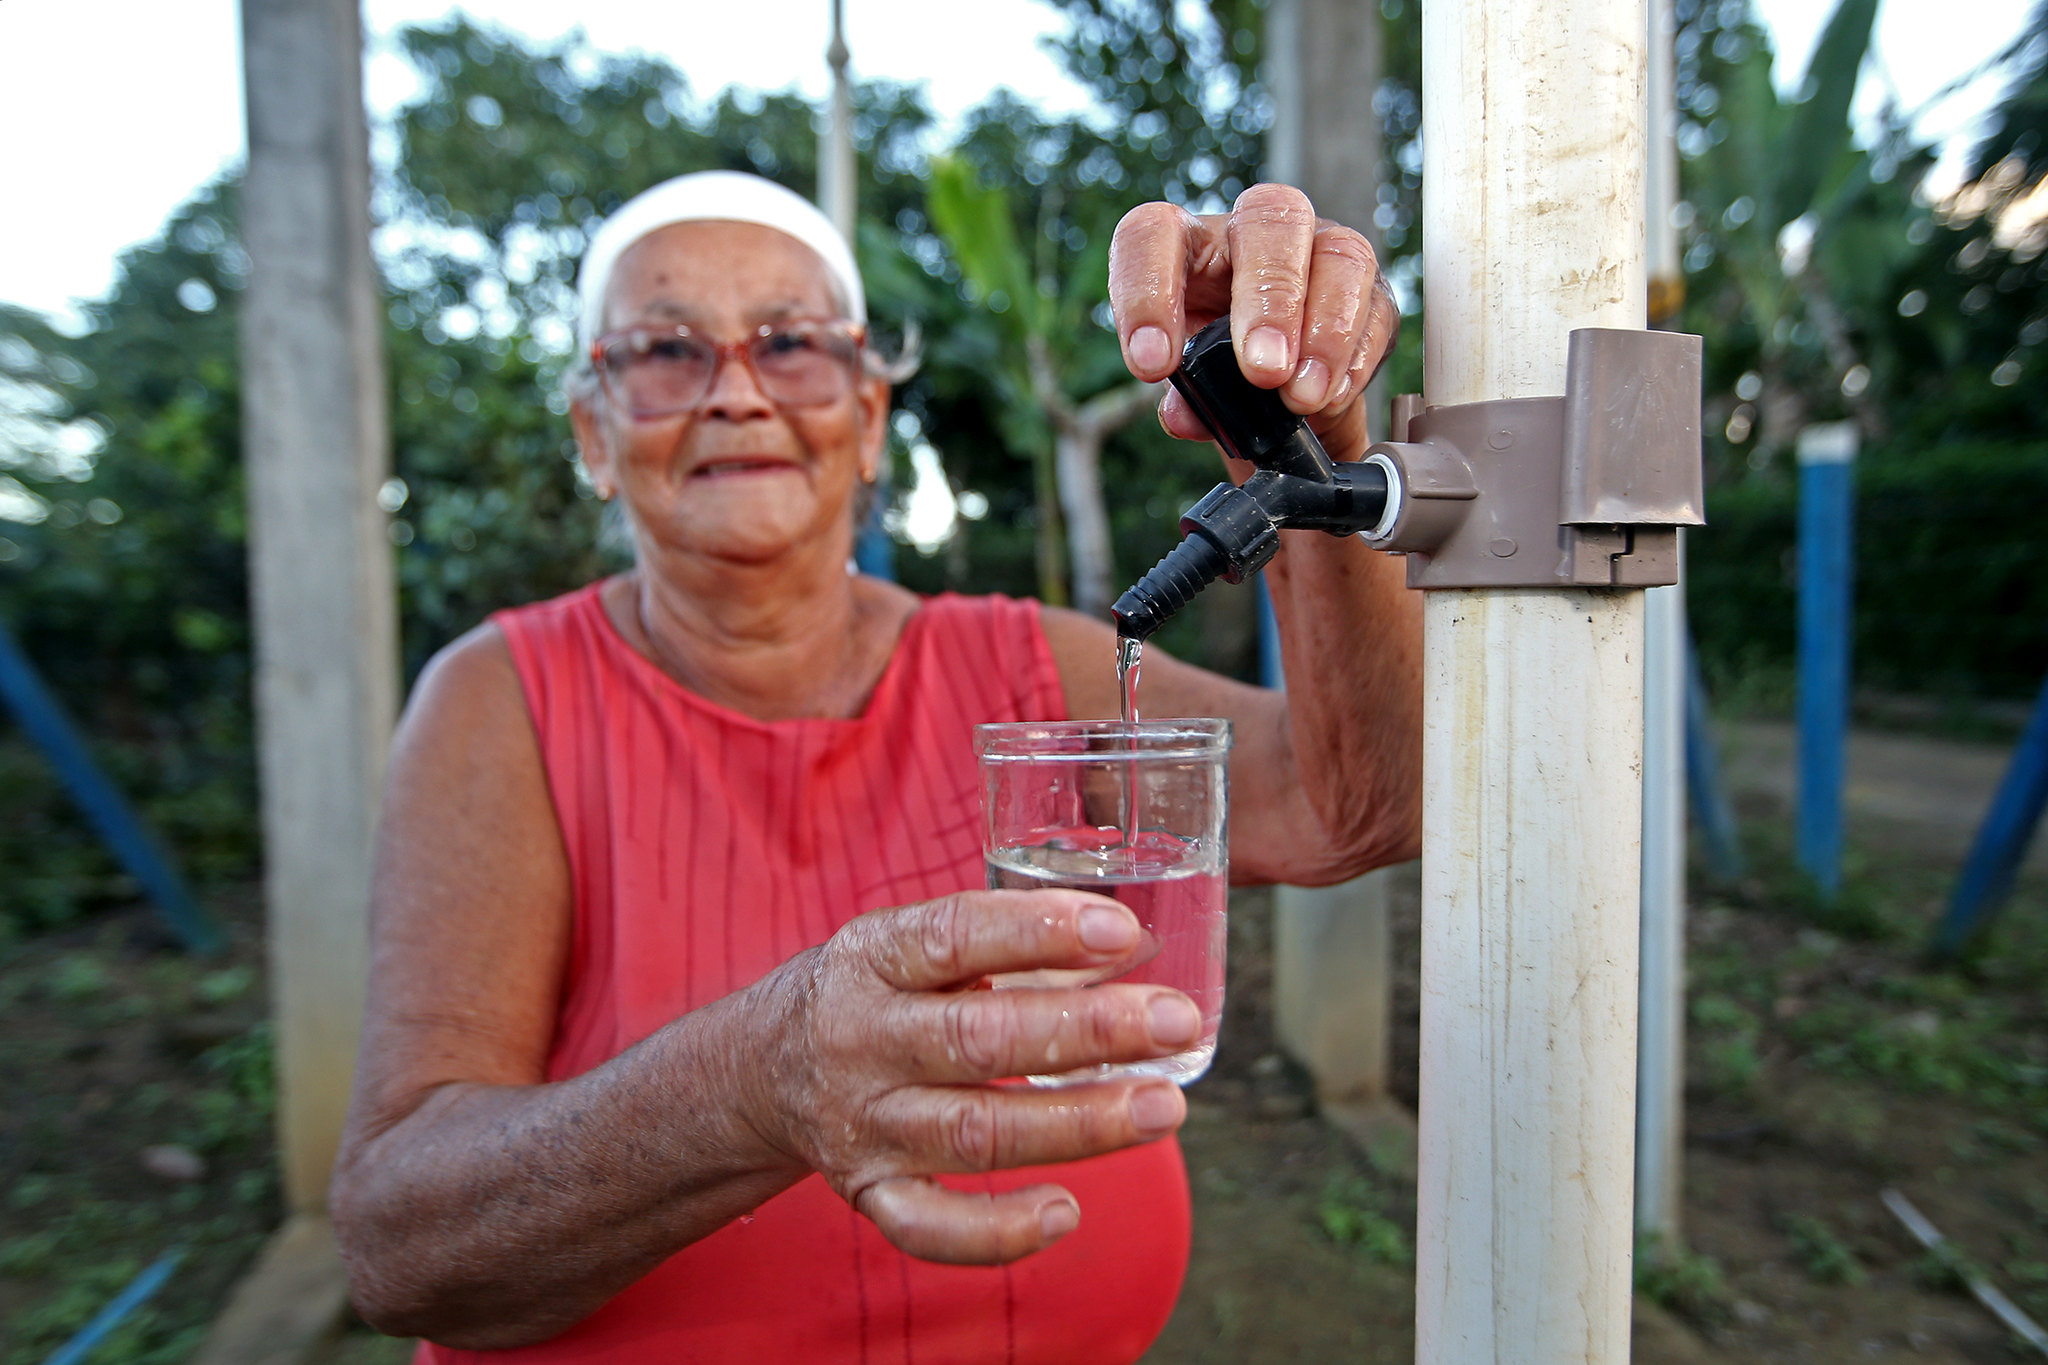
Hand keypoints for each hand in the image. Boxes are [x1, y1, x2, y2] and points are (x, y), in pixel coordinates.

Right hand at [739, 890, 1201, 1264]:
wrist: (760, 1069)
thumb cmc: (877, 992)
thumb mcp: (918, 945)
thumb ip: (1016, 945)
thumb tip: (1138, 946)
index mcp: (875, 958)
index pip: (956, 937)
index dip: (1039, 933)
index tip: (1121, 932)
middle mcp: (862, 1040)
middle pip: (978, 1040)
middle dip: (1087, 1032)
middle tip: (1173, 1021)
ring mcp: (863, 1123)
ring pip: (973, 1134)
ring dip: (1077, 1124)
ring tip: (1162, 1108)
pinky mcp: (868, 1192)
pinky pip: (929, 1228)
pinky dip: (997, 1231)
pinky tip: (1066, 1212)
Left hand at [1108, 183, 1399, 463]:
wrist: (1277, 395)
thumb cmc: (1220, 373)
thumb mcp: (1191, 387)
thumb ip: (1186, 399)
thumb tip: (1185, 416)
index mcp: (1188, 245)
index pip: (1153, 234)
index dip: (1147, 291)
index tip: (1154, 366)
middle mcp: (1253, 231)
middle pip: (1267, 218)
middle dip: (1269, 298)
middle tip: (1262, 371)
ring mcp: (1320, 250)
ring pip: (1338, 254)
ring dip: (1324, 330)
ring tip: (1301, 397)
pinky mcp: (1370, 291)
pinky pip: (1375, 309)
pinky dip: (1355, 359)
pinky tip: (1330, 397)